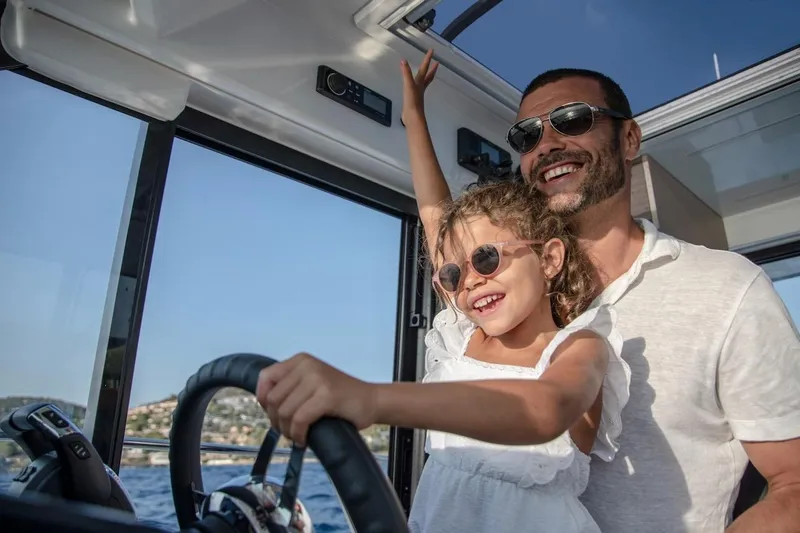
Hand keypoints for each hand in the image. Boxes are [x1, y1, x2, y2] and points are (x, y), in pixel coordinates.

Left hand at [255, 353, 377, 445]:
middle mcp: (307, 365)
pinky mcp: (326, 396)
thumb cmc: (340, 397)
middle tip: (289, 430)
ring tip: (298, 436)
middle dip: (276, 420)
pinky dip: (299, 434)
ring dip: (288, 430)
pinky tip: (304, 439)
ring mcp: (317, 379)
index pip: (265, 378)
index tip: (274, 413)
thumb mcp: (311, 383)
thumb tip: (263, 404)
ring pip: (284, 411)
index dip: (263, 400)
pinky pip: (299, 420)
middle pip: (272, 398)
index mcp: (301, 360)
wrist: (372, 401)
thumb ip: (289, 386)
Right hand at [400, 48, 438, 124]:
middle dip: (432, 69)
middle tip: (436, 62)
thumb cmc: (412, 101)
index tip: (432, 50)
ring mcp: (418, 94)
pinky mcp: (413, 101)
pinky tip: (414, 88)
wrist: (413, 117)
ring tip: (427, 74)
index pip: (424, 68)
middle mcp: (420, 87)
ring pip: (424, 83)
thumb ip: (406, 73)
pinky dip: (417, 86)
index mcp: (420, 83)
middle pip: (428, 76)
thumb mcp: (408, 85)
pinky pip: (416, 90)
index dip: (427, 59)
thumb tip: (403, 61)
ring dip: (426, 77)